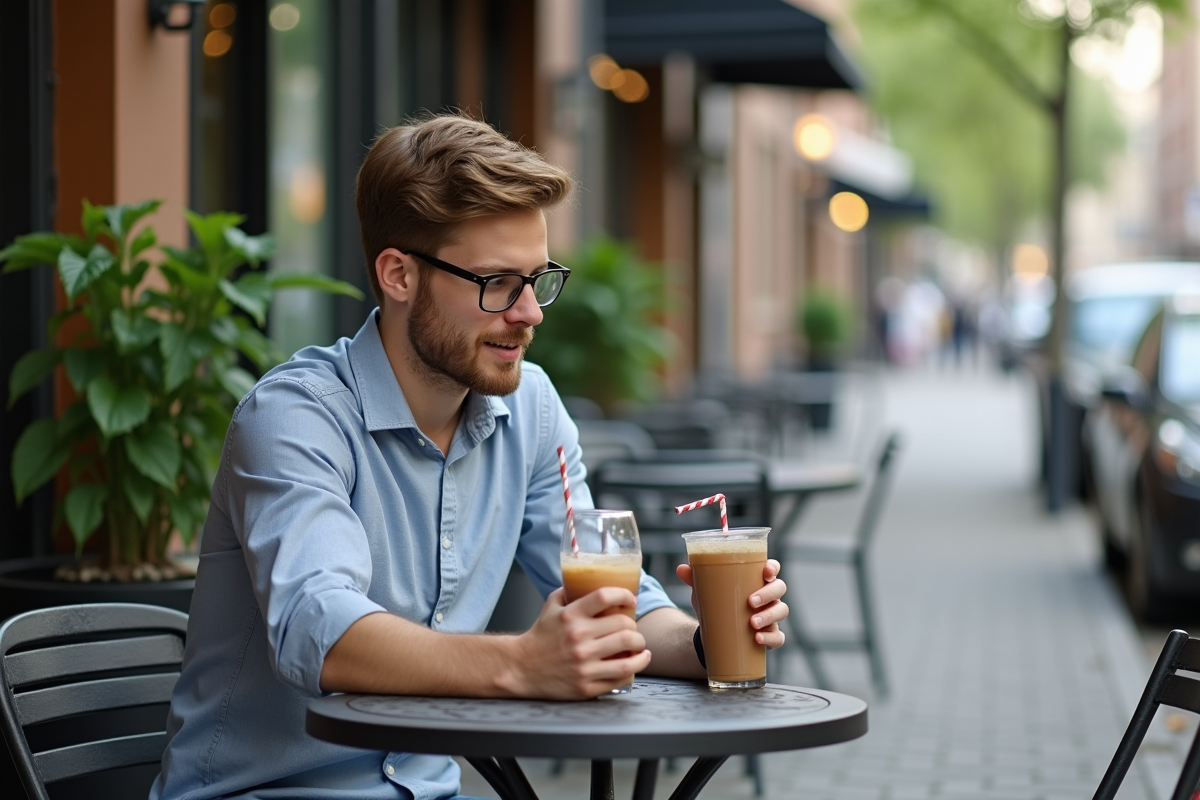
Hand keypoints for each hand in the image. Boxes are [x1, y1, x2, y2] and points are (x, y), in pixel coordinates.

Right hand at [508, 587, 650, 698]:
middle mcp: (578, 639)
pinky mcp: (586, 686)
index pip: (605, 596)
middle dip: (635, 628)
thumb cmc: (540, 636)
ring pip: (629, 654)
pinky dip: (632, 670)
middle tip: (634, 630)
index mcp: (570, 616)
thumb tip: (592, 579)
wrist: (521, 668)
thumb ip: (570, 591)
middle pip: (624, 627)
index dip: (625, 595)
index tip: (631, 600)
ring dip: (641, 649)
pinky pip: (621, 678)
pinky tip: (633, 665)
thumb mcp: (550, 606)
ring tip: (640, 648)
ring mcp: (583, 664)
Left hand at [675, 559, 788, 649]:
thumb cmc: (717, 603)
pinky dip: (771, 638)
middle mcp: (768, 595)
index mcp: (756, 579)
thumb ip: (695, 578)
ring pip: (781, 611)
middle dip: (767, 594)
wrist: (715, 631)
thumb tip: (681, 569)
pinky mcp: (771, 634)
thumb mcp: (706, 590)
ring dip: (769, 616)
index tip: (766, 572)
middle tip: (750, 602)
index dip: (773, 568)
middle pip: (779, 588)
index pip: (772, 568)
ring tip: (752, 623)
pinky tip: (758, 639)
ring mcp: (772, 615)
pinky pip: (779, 637)